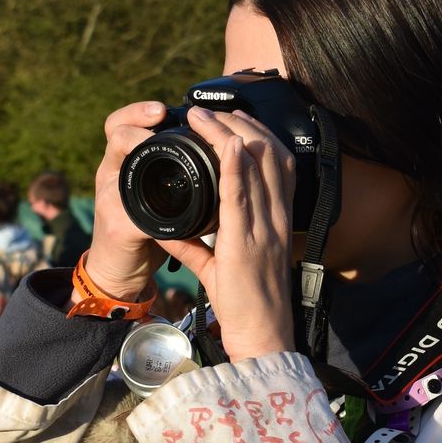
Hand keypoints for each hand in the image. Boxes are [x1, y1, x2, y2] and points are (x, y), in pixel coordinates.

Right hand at [86, 101, 170, 297]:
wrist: (122, 274)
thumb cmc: (146, 232)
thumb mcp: (161, 198)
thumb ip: (177, 175)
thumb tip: (217, 151)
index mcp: (127, 166)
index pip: (122, 124)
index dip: (139, 111)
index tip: (162, 107)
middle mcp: (113, 176)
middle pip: (115, 133)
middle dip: (136, 118)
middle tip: (159, 114)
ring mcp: (110, 200)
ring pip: (116, 160)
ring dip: (134, 143)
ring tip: (154, 137)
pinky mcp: (117, 228)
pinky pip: (130, 209)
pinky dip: (150, 202)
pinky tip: (166, 194)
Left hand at [165, 108, 295, 362]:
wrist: (260, 335)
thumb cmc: (244, 304)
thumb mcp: (218, 266)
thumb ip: (194, 243)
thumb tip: (165, 228)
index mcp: (275, 220)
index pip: (276, 163)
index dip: (256, 134)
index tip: (231, 118)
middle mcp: (275, 218)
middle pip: (268, 154)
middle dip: (241, 122)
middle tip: (212, 107)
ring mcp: (264, 228)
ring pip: (257, 165)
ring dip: (230, 132)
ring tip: (204, 115)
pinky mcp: (247, 242)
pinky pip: (242, 195)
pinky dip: (235, 165)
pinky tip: (226, 143)